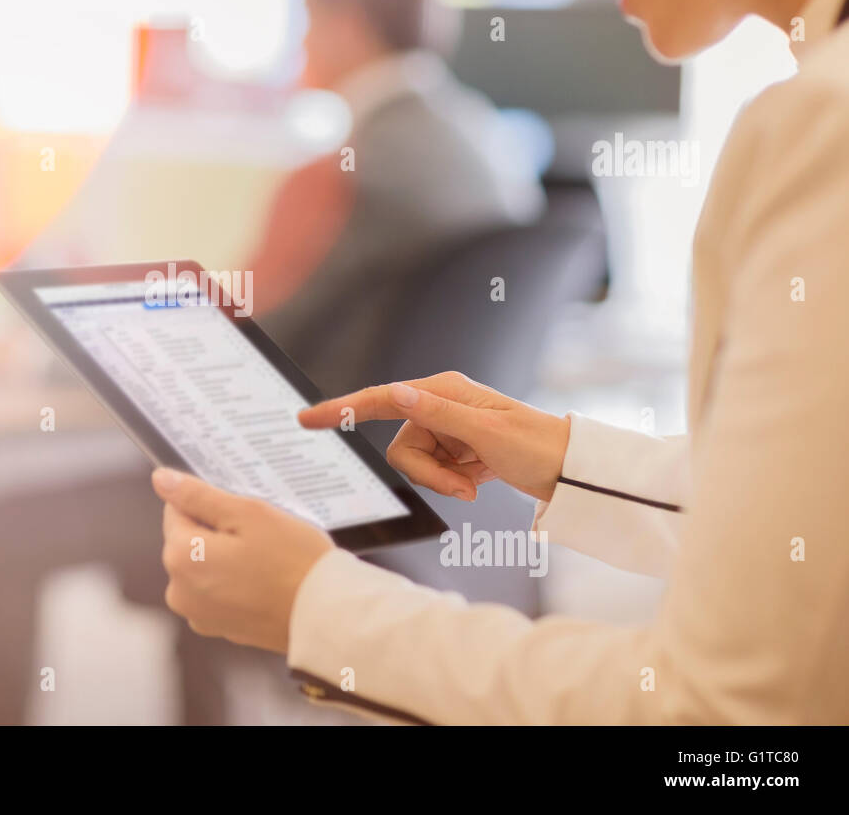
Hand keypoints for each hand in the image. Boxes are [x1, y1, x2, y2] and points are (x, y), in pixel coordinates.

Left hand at [151, 467, 334, 653]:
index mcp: (179, 557)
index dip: (212, 506)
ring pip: (204, 566)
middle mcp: (179, 590)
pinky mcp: (219, 628)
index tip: (243, 515)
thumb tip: (161, 480)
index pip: (178, 510)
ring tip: (265, 561)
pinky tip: (265, 582)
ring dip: (227, 558)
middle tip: (260, 538)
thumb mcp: (247, 513)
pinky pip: (219, 591)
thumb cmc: (293, 561)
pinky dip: (236, 583)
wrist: (327, 615)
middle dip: (218, 533)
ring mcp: (198, 614)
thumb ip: (198, 496)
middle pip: (189, 540)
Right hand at [297, 371, 570, 501]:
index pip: (382, 398)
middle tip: (464, 487)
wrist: (570, 471)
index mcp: (443, 392)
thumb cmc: (537, 446)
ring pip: (415, 464)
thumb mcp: (487, 432)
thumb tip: (396, 392)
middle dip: (428, 474)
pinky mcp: (456, 451)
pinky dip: (453, 484)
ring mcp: (448, 430)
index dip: (343, 408)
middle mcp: (441, 407)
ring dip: (443, 482)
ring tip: (475, 486)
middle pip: (401, 447)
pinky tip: (479, 483)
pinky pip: (434, 473)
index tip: (308, 419)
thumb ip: (438, 413)